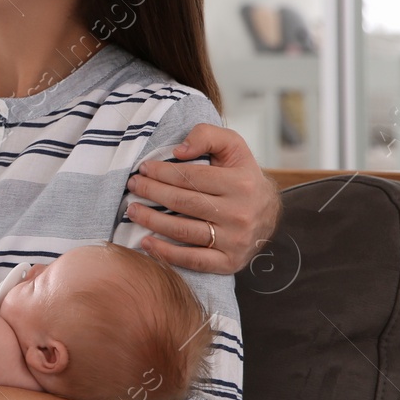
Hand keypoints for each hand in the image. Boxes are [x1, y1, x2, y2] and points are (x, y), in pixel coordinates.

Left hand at [127, 122, 280, 274]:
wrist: (268, 213)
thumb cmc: (241, 175)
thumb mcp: (232, 146)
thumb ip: (207, 136)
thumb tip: (178, 151)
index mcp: (241, 183)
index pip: (191, 177)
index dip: (162, 172)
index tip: (144, 168)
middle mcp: (240, 213)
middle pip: (183, 202)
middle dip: (152, 192)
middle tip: (133, 185)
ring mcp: (236, 240)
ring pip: (183, 231)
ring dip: (151, 221)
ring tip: (132, 210)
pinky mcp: (230, 262)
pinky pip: (193, 260)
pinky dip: (166, 254)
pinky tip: (146, 242)